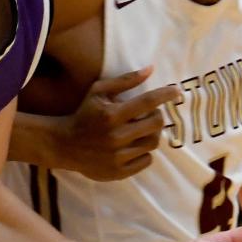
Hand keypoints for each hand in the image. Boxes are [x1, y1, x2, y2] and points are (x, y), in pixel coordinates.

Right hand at [54, 67, 181, 179]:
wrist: (65, 144)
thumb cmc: (84, 113)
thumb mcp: (98, 91)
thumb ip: (125, 80)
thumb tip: (151, 69)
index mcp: (111, 115)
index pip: (148, 102)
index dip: (166, 94)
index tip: (176, 91)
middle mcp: (116, 137)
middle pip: (156, 124)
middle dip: (158, 116)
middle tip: (152, 114)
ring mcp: (117, 157)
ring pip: (153, 143)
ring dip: (153, 133)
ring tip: (143, 129)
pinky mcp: (118, 172)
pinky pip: (146, 160)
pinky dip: (145, 151)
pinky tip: (135, 145)